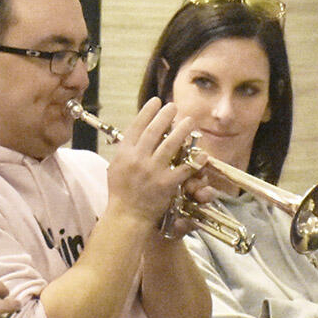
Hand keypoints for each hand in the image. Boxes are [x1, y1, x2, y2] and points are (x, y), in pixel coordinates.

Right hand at [106, 98, 202, 227]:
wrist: (127, 215)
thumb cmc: (120, 193)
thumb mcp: (115, 168)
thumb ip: (125, 152)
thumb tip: (134, 135)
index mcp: (124, 154)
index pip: (136, 127)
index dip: (147, 112)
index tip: (156, 101)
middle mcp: (138, 159)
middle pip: (154, 131)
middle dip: (165, 115)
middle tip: (174, 106)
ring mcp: (152, 171)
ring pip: (171, 145)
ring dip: (182, 130)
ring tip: (189, 120)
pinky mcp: (166, 183)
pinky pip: (184, 168)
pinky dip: (194, 160)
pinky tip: (201, 152)